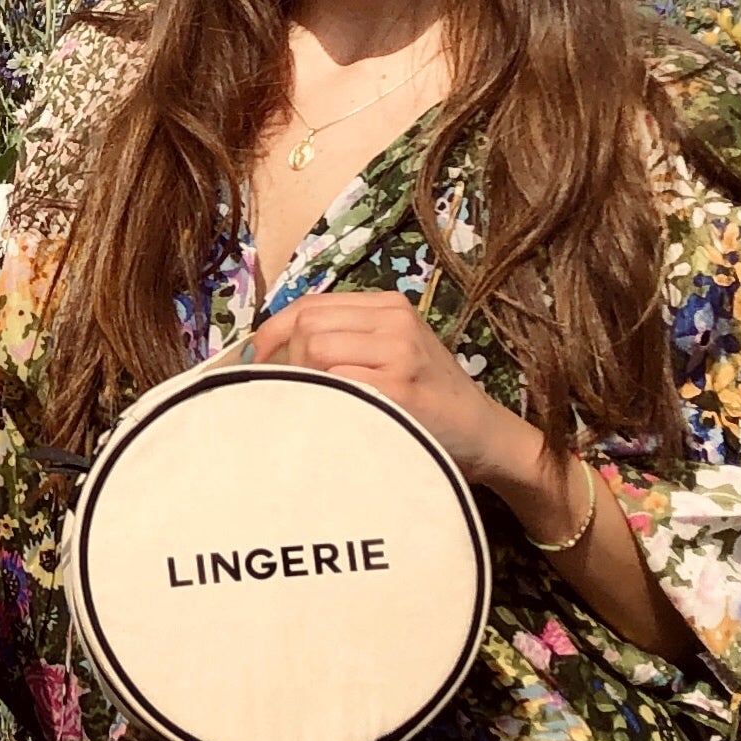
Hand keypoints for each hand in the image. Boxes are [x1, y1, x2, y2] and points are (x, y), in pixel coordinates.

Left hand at [240, 289, 537, 499]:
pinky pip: (335, 382)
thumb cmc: (427, 401)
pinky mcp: (399, 386)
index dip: (273, 333)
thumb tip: (270, 351)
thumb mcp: (391, 354)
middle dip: (286, 360)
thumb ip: (344, 341)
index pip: (309, 305)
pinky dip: (322, 398)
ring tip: (318, 405)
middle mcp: (394, 320)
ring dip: (303, 380)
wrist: (483, 435)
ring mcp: (399, 351)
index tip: (258, 361)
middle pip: (307, 324)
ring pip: (315, 348)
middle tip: (292, 392)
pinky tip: (332, 415)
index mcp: (388, 306)